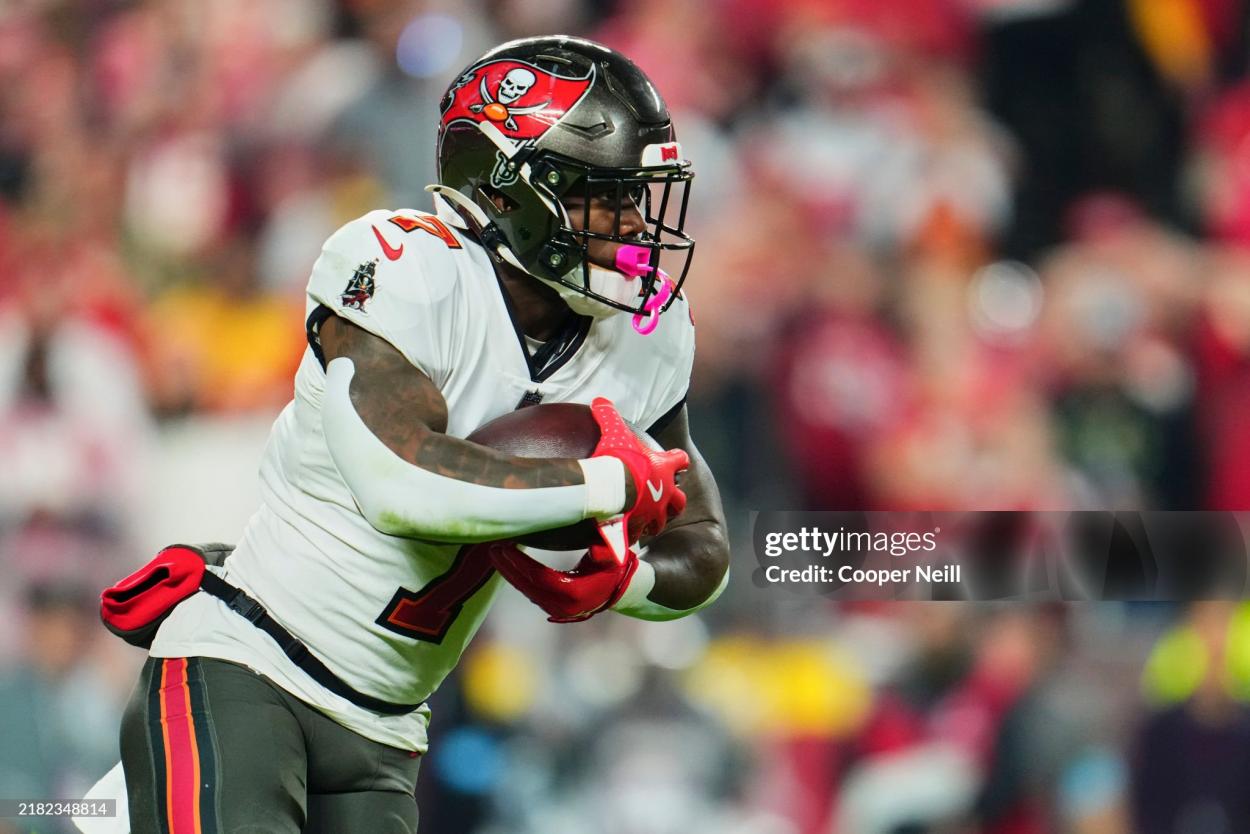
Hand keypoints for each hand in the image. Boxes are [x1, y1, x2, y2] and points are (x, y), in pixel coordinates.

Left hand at [487, 540, 638, 622]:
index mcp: (575, 593)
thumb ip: (606, 550)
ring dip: (509, 573)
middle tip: (493, 548)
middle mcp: (563, 606)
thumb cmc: (615, 566)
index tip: (505, 546)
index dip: (520, 562)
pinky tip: (508, 564)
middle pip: (527, 586)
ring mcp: (557, 610)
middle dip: (508, 567)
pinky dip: (517, 578)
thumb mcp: (614, 555)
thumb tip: (597, 547)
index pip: (539, 576)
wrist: (620, 589)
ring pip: (526, 590)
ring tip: (496, 554)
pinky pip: (530, 592)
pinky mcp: (552, 608)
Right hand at [589, 397, 688, 539]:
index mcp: (664, 469)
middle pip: (679, 500)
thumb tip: (600, 401)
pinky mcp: (638, 529)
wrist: (612, 490)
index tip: (677, 459)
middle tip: (664, 498)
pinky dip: (630, 536)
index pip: (680, 460)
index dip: (678, 459)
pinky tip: (620, 536)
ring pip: (661, 522)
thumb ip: (609, 415)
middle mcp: (665, 494)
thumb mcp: (614, 431)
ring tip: (644, 520)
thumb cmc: (618, 460)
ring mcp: (654, 514)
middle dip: (674, 500)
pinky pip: (636, 536)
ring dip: (655, 520)